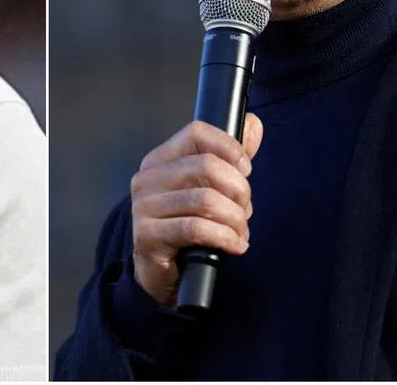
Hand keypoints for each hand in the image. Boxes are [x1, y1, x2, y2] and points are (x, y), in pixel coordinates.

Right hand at [130, 115, 263, 306]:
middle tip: (245, 209)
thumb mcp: (207, 189)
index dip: (228, 147)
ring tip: (240, 231)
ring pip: (206, 200)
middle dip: (238, 190)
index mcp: (159, 160)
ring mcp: (144, 207)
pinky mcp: (147, 236)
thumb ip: (229, 157)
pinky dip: (226, 238)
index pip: (196, 133)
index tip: (246, 169)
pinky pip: (197, 229)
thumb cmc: (185, 226)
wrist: (160, 272)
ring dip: (235, 219)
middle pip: (206, 165)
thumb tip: (252, 124)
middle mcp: (147, 179)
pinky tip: (236, 245)